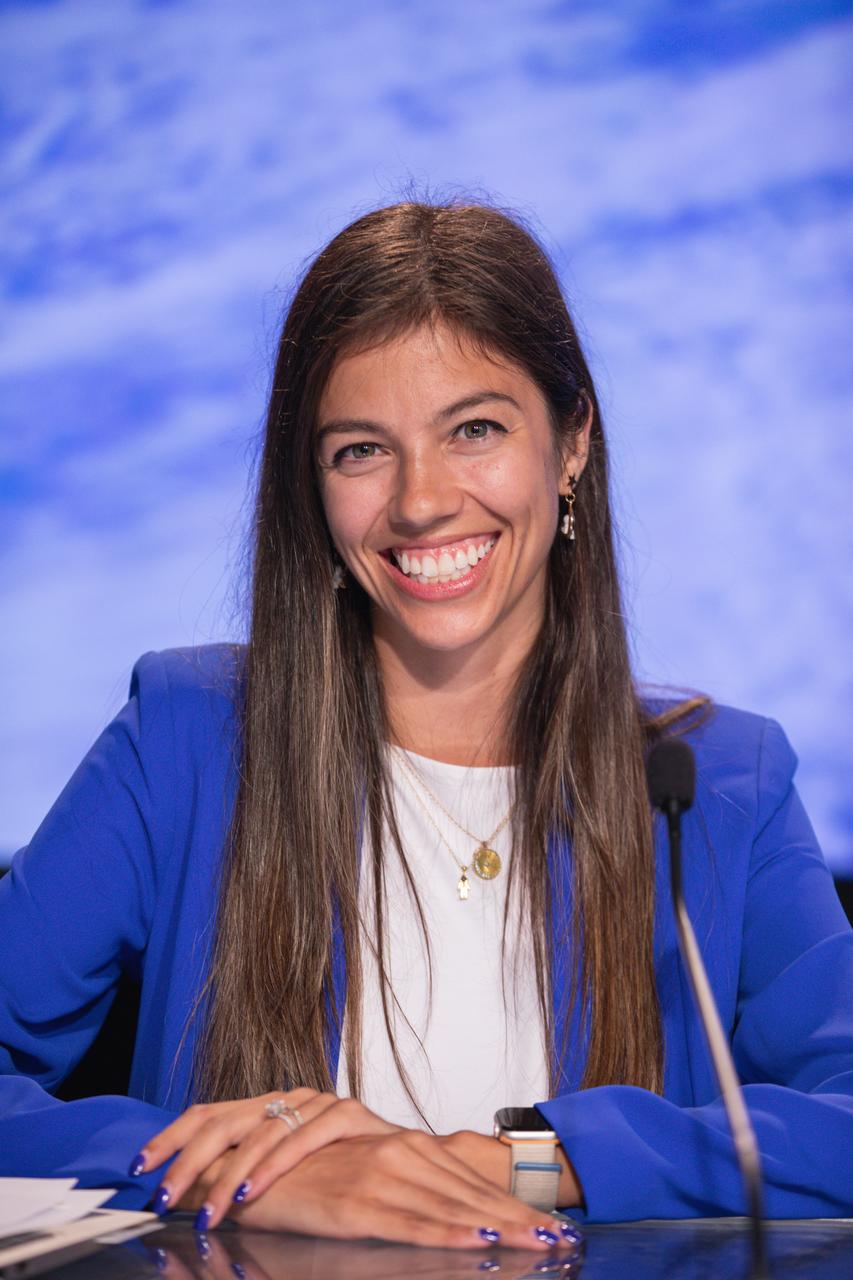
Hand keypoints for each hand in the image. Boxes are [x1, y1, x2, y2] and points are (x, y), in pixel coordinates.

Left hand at [133, 1089, 398, 1218]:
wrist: (408, 1165)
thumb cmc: (342, 1174)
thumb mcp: (283, 1173)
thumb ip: (244, 1173)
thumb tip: (188, 1196)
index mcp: (265, 1107)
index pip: (206, 1113)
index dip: (170, 1137)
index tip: (140, 1167)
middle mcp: (286, 1098)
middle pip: (223, 1121)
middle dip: (187, 1162)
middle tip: (162, 1197)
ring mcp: (317, 1102)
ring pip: (259, 1132)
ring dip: (226, 1175)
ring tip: (205, 1212)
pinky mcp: (348, 1114)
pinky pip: (301, 1138)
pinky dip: (271, 1167)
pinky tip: (249, 1192)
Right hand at [191, 1129, 582, 1250]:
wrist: (246, 1167)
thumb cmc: (308, 1175)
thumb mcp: (366, 1174)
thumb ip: (408, 1188)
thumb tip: (450, 1211)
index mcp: (406, 1147)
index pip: (470, 1181)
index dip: (512, 1204)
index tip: (550, 1224)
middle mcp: (398, 1155)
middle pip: (470, 1194)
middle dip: (518, 1220)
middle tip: (560, 1241)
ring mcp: (378, 1177)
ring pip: (450, 1208)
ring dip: (497, 1228)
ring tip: (535, 1245)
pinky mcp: (354, 1204)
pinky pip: (409, 1223)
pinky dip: (447, 1233)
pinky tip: (475, 1241)